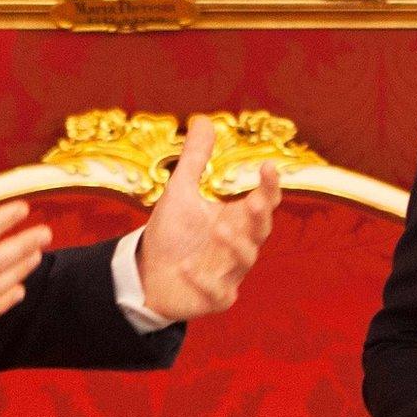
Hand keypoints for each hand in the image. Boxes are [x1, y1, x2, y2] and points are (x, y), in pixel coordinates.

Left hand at [137, 115, 281, 320]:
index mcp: (237, 219)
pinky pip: (219, 293)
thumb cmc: (173, 233)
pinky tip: (187, 268)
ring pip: (244, 260)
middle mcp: (239, 245)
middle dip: (259, 216)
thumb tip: (204, 119)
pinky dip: (205, 281)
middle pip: (260, 230)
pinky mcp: (216, 298)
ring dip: (234, 245)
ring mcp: (229, 273)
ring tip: (218, 228)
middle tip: (253, 201)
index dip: (269, 186)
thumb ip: (196, 159)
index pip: (263, 201)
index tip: (268, 166)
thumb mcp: (181, 192)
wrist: (147, 273)